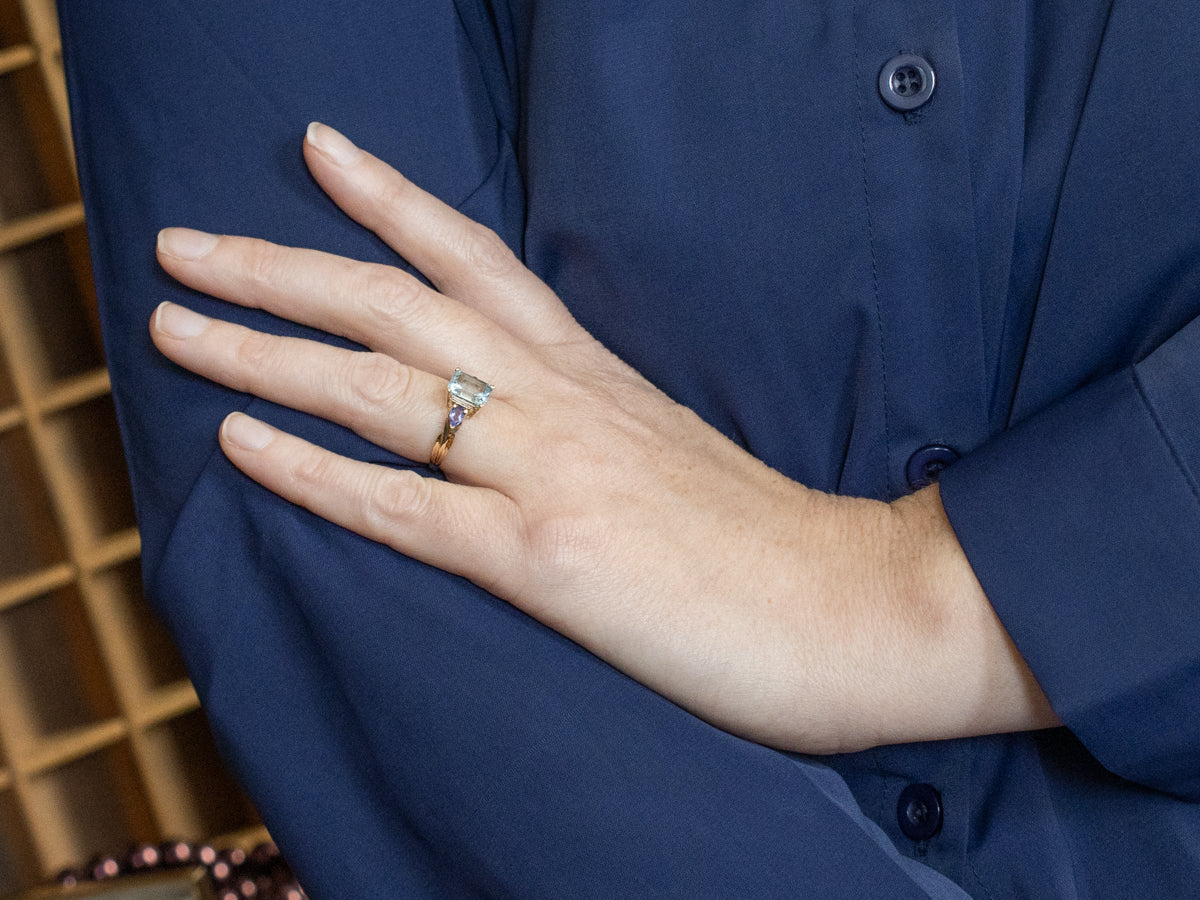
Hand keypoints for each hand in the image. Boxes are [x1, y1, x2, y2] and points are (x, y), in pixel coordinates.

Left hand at [152, 123, 1056, 752]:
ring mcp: (550, 472)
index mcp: (594, 375)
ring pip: (380, 389)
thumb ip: (594, 424)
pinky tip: (240, 447)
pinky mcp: (545, 558)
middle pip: (398, 307)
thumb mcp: (669, 452)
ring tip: (172, 327)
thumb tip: (527, 424)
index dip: (390, 201)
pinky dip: (311, 473)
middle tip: (186, 241)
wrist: (857, 606)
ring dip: (264, 351)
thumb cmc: (768, 541)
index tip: (318, 152)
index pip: (476, 260)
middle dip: (282, 265)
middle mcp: (562, 401)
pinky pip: (402, 507)